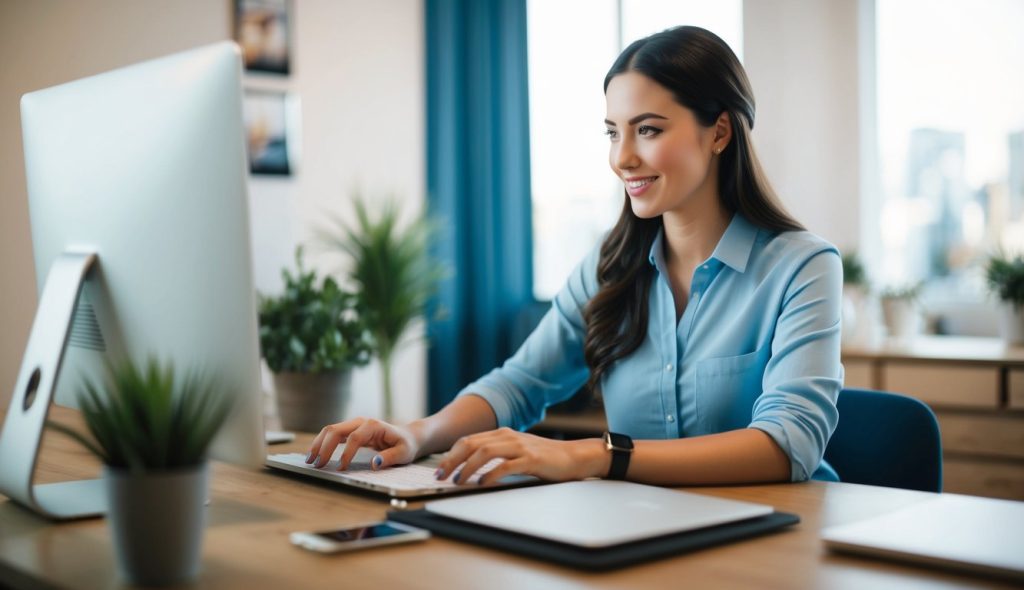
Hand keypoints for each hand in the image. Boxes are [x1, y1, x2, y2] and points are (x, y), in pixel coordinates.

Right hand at [306, 417, 420, 470]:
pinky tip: (315, 455)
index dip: (345, 453)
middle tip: (316, 465)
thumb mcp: (404, 453)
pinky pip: (332, 435)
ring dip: (319, 444)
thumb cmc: (406, 445)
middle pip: (336, 430)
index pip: (354, 438)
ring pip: (330, 430)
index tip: (340, 469)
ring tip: (310, 460)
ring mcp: (354, 425)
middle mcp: (361, 422)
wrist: (408, 436)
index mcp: (373, 425)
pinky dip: (322, 444)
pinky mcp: (350, 431)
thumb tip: (375, 464)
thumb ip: (390, 458)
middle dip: (324, 447)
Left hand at [435, 427, 608, 485]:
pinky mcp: (530, 459)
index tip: (440, 471)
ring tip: (458, 482)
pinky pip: (505, 466)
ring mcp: (519, 446)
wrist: (573, 456)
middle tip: (441, 477)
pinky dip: (489, 475)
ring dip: (467, 468)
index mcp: (501, 433)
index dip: (451, 455)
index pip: (468, 441)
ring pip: (484, 452)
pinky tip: (481, 484)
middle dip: (452, 461)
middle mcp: (507, 436)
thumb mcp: (516, 451)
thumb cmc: (544, 458)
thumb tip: (470, 470)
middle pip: (470, 444)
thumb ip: (497, 455)